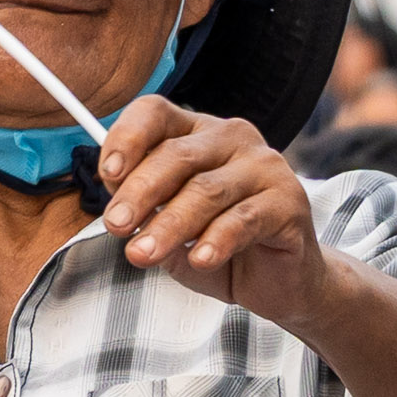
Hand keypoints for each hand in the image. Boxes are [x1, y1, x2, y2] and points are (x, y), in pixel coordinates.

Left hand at [97, 96, 327, 318]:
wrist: (278, 282)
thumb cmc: (220, 248)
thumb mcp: (170, 231)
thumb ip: (146, 216)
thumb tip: (118, 211)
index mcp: (196, 134)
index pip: (155, 114)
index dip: (127, 138)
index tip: (107, 174)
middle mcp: (231, 139)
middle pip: (177, 155)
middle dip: (140, 192)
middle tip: (115, 225)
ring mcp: (264, 167)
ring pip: (207, 190)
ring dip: (169, 225)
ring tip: (143, 254)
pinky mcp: (289, 201)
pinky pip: (244, 218)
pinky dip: (216, 240)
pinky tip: (199, 259)